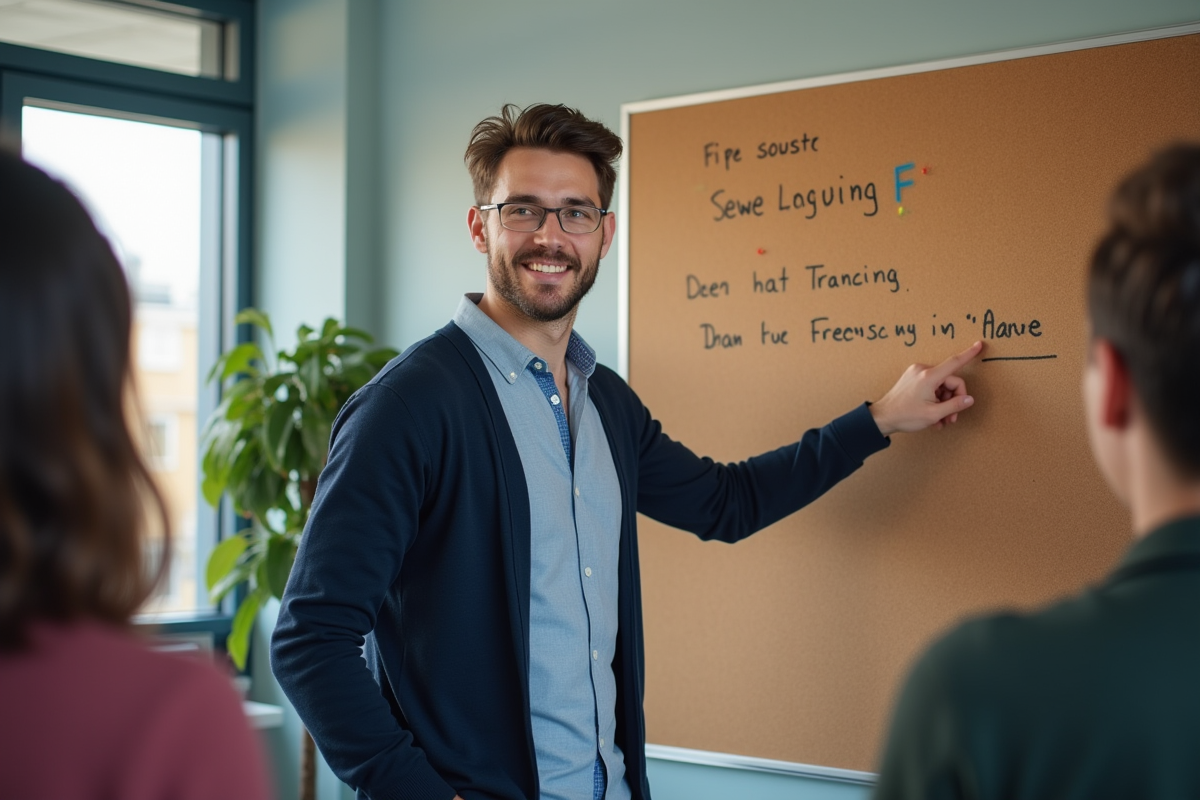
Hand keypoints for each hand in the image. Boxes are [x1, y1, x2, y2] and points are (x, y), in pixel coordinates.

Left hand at [869, 341, 983, 435]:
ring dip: (944, 404)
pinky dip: (935, 400)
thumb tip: (969, 399)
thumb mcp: (934, 414)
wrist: (882, 417)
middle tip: (951, 419)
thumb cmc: (905, 416)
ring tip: (941, 421)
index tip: (979, 345)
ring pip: (941, 386)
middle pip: (950, 382)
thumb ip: (954, 406)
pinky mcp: (912, 378)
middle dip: (953, 401)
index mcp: (929, 376)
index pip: (954, 362)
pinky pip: (931, 387)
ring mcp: (916, 373)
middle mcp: (922, 370)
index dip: (969, 354)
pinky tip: (933, 416)